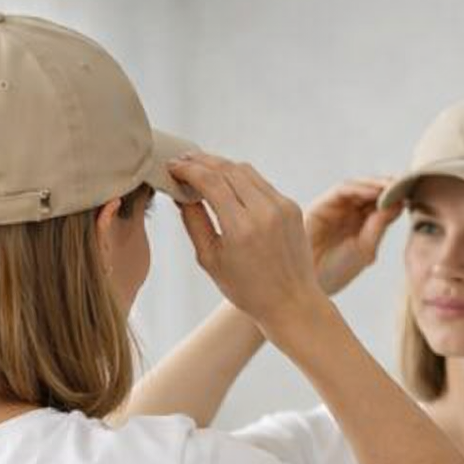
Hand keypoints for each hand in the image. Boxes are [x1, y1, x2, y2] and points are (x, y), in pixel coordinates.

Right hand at [168, 152, 330, 331]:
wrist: (291, 302)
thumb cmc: (246, 289)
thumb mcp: (210, 260)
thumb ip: (194, 222)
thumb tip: (181, 193)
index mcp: (241, 228)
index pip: (210, 181)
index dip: (188, 169)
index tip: (172, 166)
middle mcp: (264, 212)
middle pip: (227, 168)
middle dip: (202, 161)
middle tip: (182, 160)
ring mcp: (282, 207)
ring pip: (246, 170)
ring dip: (221, 165)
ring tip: (201, 168)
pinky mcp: (291, 207)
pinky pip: (261, 183)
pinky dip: (240, 178)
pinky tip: (226, 183)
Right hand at [306, 177, 401, 294]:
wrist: (308, 284)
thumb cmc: (336, 272)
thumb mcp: (366, 249)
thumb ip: (380, 226)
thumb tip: (399, 203)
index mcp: (361, 225)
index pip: (382, 204)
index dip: (398, 197)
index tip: (416, 194)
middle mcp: (349, 213)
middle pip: (372, 192)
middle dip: (390, 186)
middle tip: (407, 183)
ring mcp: (335, 208)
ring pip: (359, 187)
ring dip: (377, 184)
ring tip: (393, 185)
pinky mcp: (322, 205)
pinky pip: (343, 190)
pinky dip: (360, 188)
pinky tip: (375, 191)